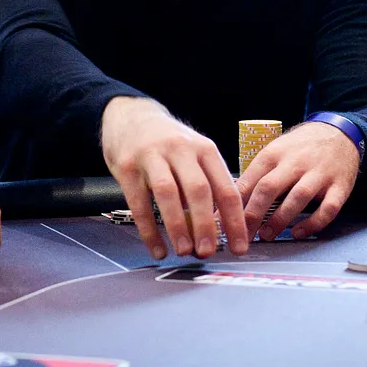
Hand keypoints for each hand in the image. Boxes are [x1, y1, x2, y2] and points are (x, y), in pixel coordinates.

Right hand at [100, 96, 247, 259]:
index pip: (226, 188)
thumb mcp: (194, 153)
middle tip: (208, 252)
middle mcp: (181, 149)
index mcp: (204, 149)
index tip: (239, 247)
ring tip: (184, 251)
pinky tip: (157, 249)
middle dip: (206, 225)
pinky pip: (139, 203)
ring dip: (178, 227)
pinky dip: (149, 230)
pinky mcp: (127, 166)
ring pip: (168, 194)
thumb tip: (219, 230)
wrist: (129, 115)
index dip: (234, 221)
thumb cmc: (167, 143)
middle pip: (199, 190)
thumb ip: (206, 184)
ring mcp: (152, 155)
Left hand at [235, 121, 359, 240]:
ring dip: (280, 220)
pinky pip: (328, 209)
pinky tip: (298, 232)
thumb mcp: (275, 151)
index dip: (233, 202)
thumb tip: (230, 199)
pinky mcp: (339, 187)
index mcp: (274, 153)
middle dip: (253, 214)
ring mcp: (319, 174)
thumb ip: (257, 174)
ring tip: (266, 235)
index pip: (249, 179)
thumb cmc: (301, 147)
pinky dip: (312, 223)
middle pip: (269, 188)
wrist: (340, 133)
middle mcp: (296, 162)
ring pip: (298, 197)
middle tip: (242, 234)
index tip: (221, 220)